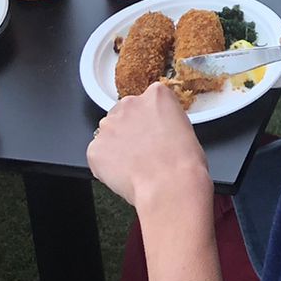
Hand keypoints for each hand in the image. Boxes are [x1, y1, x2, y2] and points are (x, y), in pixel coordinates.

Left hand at [87, 81, 209, 212]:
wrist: (169, 186)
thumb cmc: (183, 163)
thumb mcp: (185, 129)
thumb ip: (165, 121)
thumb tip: (157, 132)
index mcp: (156, 95)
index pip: (148, 101)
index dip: (151, 121)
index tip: (154, 133)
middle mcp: (129, 104)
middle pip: (124, 113)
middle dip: (130, 130)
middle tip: (143, 152)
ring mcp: (109, 125)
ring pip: (109, 134)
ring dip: (117, 147)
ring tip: (133, 167)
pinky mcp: (95, 148)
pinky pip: (98, 156)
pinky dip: (106, 167)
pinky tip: (123, 176)